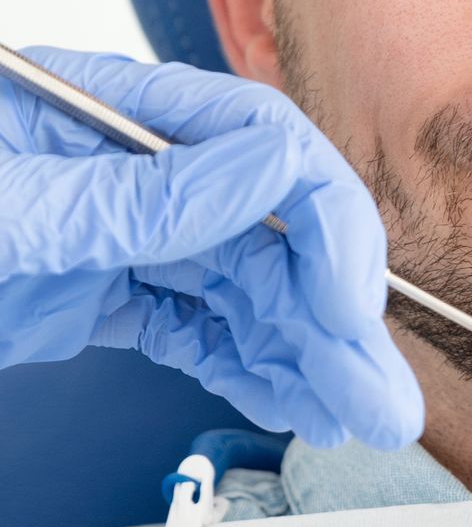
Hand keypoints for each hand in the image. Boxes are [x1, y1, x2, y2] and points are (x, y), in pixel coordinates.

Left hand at [0, 46, 420, 449]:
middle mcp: (128, 170)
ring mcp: (119, 235)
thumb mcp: (14, 205)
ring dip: (308, 362)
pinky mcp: (101, 295)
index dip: (325, 224)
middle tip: (380, 392)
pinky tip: (293, 402)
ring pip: (247, 298)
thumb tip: (270, 169)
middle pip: (271, 237)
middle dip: (334, 323)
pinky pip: (197, 333)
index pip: (260, 144)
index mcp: (107, 111)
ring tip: (357, 415)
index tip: (352, 302)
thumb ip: (139, 193)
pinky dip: (248, 372)